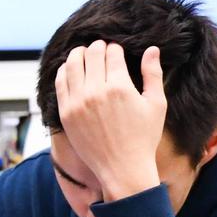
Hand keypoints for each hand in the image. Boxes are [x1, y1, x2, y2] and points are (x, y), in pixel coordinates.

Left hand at [55, 41, 168, 200]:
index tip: (116, 50)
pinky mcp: (66, 113)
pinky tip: (72, 70)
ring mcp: (78, 102)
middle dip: (98, 47)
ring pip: (72, 63)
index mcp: (119, 87)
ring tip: (85, 55)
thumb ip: (153, 74)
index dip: (115, 47)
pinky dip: (65, 70)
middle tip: (101, 49)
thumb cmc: (143, 138)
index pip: (111, 52)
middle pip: (91, 53)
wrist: (123, 169)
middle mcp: (95, 92)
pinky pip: (60, 82)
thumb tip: (152, 49)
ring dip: (79, 54)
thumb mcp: (156, 105)